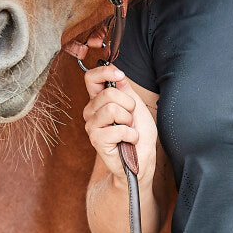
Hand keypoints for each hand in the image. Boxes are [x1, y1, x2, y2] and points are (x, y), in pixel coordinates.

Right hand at [81, 64, 158, 186]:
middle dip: (128, 104)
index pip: (91, 78)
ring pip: (111, 109)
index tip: (119, 75)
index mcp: (99, 101)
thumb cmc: (139, 134)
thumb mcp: (136, 105)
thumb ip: (125, 89)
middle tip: (130, 118)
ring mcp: (92, 126)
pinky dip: (130, 135)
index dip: (104, 72)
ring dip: (128, 120)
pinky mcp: (96, 140)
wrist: (141, 160)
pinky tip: (128, 141)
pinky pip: (117, 128)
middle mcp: (91, 112)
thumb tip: (116, 72)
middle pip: (108, 93)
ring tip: (128, 129)